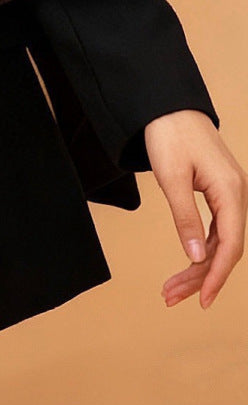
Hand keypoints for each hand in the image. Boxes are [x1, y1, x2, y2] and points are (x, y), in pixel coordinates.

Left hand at [144, 109, 246, 309]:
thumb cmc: (169, 134)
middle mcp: (237, 194)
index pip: (230, 245)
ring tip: (171, 288)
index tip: (201, 300)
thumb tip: (196, 256)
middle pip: (225, 248)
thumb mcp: (171, 177)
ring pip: (220, 241)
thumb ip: (185, 218)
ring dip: (197, 265)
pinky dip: (200, 247)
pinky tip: (187, 263)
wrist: (166, 104)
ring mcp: (229, 193)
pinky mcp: (219, 191)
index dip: (216, 276)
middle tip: (171, 297)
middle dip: (200, 276)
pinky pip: (216, 228)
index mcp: (231, 191)